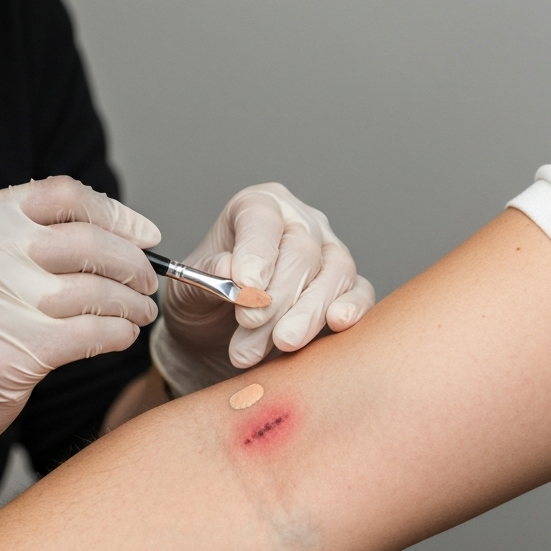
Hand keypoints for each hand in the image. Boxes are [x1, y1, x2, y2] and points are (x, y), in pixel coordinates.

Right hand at [0, 176, 159, 512]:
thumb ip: (32, 237)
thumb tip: (122, 231)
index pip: (58, 194)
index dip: (112, 211)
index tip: (142, 233)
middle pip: (84, 240)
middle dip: (131, 262)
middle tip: (147, 279)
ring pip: (92, 290)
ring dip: (131, 303)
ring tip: (140, 312)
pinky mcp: (8, 354)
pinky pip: (88, 333)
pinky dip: (116, 333)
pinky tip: (121, 335)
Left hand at [150, 183, 374, 395]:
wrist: (215, 337)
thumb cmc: (203, 299)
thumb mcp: (189, 285)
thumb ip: (207, 274)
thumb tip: (230, 268)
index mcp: (255, 206)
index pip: (261, 217)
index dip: (256, 251)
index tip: (245, 287)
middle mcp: (298, 221)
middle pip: (300, 250)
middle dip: (275, 296)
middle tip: (249, 327)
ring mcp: (329, 250)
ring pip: (333, 272)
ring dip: (306, 313)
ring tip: (278, 344)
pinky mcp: (350, 285)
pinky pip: (360, 291)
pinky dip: (352, 308)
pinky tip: (336, 322)